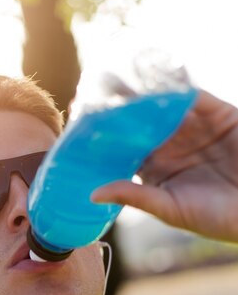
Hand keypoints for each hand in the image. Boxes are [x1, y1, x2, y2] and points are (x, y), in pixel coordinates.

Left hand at [92, 90, 237, 242]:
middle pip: (137, 122)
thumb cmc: (217, 218)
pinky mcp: (216, 113)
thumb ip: (134, 196)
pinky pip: (190, 95)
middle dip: (114, 109)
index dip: (103, 139)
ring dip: (137, 92)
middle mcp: (171, 145)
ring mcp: (192, 128)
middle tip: (85, 94)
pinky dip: (171, 85)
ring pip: (159, 105)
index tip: (76, 129)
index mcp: (156, 169)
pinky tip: (149, 76)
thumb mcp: (170, 209)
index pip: (124, 149)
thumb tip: (92, 195)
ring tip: (109, 79)